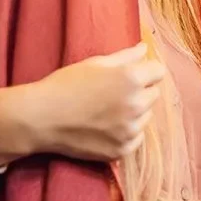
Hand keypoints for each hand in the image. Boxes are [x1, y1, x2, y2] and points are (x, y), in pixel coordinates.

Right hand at [0, 42, 163, 162]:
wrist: (40, 118)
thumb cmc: (65, 85)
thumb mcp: (95, 63)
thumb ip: (126, 56)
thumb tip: (145, 49)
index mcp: (131, 79)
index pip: (159, 72)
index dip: (146, 71)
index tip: (133, 74)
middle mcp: (136, 105)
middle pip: (154, 94)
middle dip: (140, 91)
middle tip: (113, 93)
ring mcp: (130, 130)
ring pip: (145, 117)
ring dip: (134, 113)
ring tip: (106, 111)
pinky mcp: (121, 150)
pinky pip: (136, 138)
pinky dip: (126, 133)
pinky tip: (105, 127)